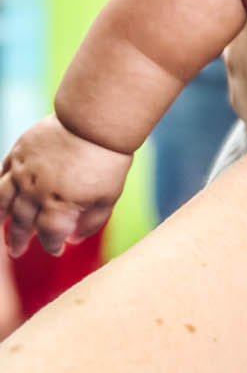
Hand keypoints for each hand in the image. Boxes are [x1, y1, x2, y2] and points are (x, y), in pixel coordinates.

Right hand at [0, 116, 132, 256]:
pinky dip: (1, 187)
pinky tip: (3, 195)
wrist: (95, 121)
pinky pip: (3, 173)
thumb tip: (74, 239)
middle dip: (19, 239)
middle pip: (21, 222)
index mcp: (58, 206)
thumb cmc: (107, 161)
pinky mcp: (19, 152)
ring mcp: (24, 171)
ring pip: (3, 200)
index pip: (48, 235)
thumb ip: (92, 222)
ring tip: (2, 227)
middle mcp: (36, 192)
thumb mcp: (108, 197)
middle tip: (17, 251)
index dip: (52, 245)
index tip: (56, 249)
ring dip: (1, 216)